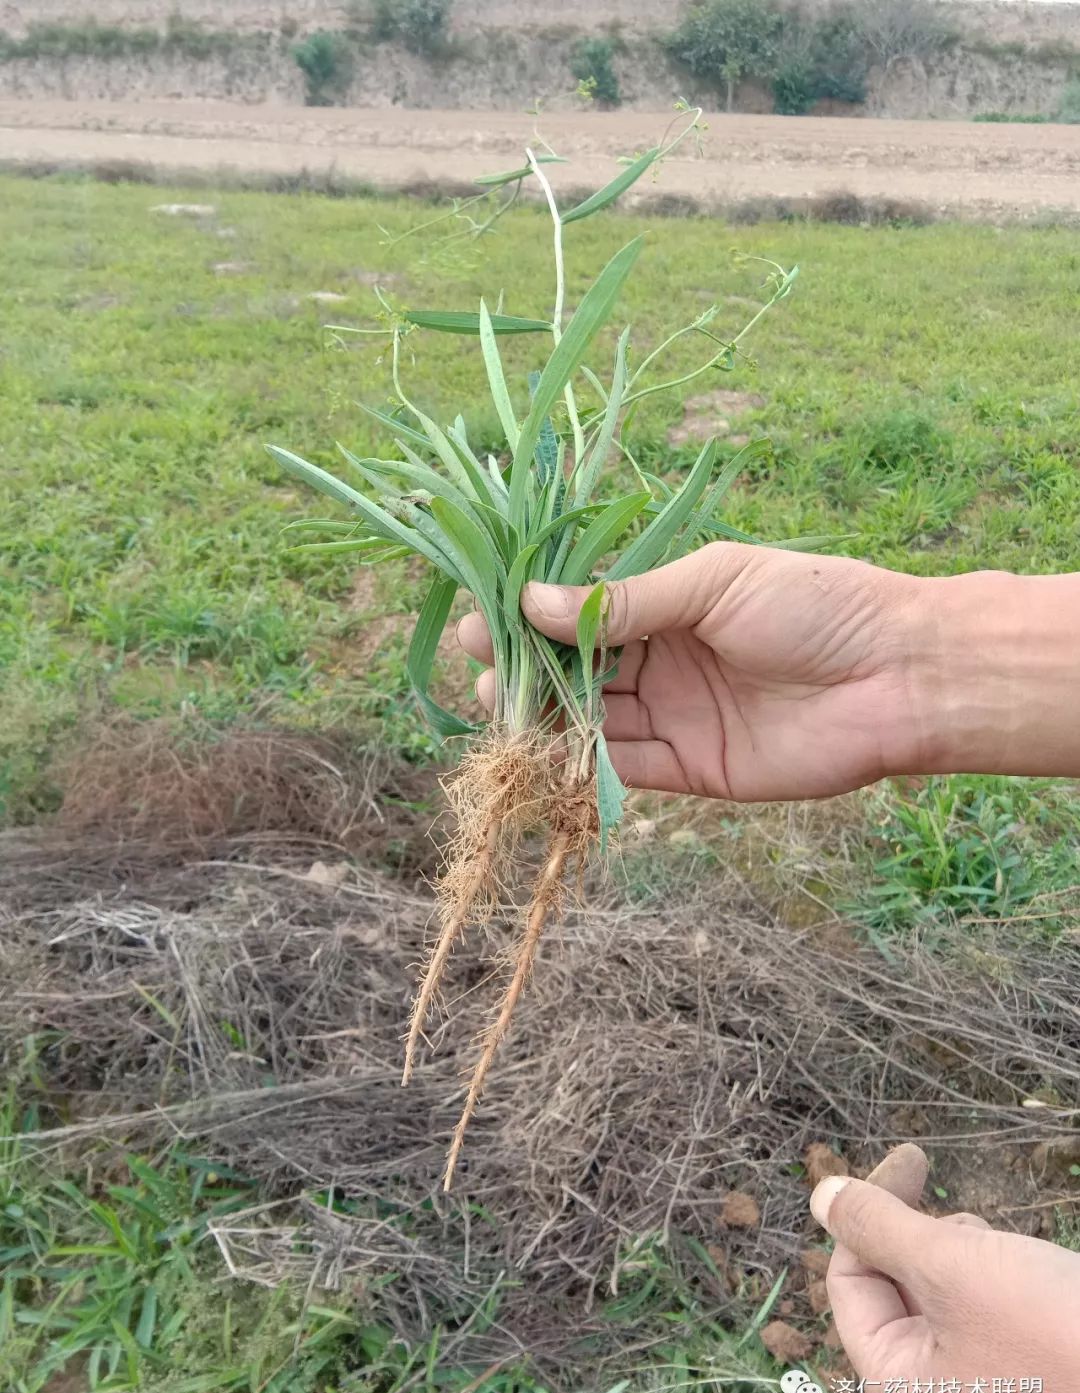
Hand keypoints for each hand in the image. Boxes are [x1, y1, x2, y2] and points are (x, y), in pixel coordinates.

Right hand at [457, 542, 926, 801]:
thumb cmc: (814, 605)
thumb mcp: (712, 583)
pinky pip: (622, 768)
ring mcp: (674, 715)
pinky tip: (541, 753)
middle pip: (575, 669)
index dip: (530, 615)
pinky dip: (580, 764)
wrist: (897, 676)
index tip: (480, 614)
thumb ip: (625, 602)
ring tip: (492, 708)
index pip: (582, 611)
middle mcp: (663, 659)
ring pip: (589, 720)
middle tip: (474, 667)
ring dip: (541, 717)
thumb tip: (533, 603)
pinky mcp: (689, 769)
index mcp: (669, 603)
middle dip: (523, 668)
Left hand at [812, 1150, 1079, 1392]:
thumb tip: (821, 1195)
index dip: (870, 1215)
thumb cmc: (1052, 1331)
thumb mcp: (952, 1265)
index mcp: (899, 1391)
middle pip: (896, 1291)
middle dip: (927, 1240)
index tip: (911, 1159)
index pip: (849, 1285)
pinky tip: (1033, 1271)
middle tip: (970, 1218)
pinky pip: (984, 1316)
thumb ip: (879, 1226)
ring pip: (944, 1298)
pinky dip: (997, 1281)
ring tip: (1010, 1258)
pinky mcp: (1023, 1379)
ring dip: (966, 1257)